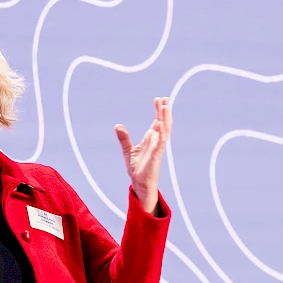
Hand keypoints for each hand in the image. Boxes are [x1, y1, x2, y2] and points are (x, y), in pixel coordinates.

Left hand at [114, 97, 170, 212]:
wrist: (139, 183)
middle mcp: (156, 142)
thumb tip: (117, 125)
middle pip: (163, 123)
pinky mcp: (156, 156)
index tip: (158, 99)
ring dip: (165, 119)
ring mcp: (158, 148)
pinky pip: (160, 143)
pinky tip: (161, 125)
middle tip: (164, 99)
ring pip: (165, 130)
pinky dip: (161, 133)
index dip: (158, 111)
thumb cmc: (137, 168)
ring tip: (165, 107)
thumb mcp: (127, 150)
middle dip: (164, 111)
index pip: (157, 121)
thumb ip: (124, 138)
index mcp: (151, 139)